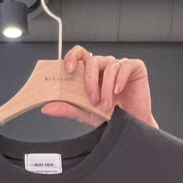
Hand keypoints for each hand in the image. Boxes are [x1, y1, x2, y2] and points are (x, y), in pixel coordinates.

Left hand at [42, 46, 157, 129]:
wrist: (131, 127)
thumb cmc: (111, 117)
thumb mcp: (85, 114)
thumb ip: (67, 108)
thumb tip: (47, 107)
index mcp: (91, 74)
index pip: (80, 55)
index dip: (72, 57)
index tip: (69, 69)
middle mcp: (104, 67)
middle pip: (92, 61)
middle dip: (90, 82)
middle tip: (93, 100)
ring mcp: (119, 66)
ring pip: (109, 65)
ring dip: (106, 88)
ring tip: (107, 105)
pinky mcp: (135, 68)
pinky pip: (125, 65)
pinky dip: (120, 79)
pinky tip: (119, 91)